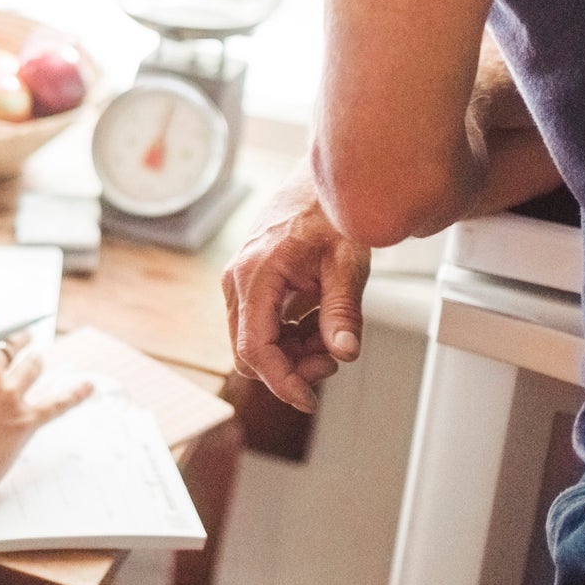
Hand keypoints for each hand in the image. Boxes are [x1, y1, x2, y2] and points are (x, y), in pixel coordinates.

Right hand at [0, 311, 92, 570]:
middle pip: (10, 344)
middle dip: (14, 342)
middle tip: (18, 342)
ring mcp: (9, 394)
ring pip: (33, 365)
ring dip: (34, 363)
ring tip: (35, 362)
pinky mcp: (26, 420)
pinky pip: (57, 402)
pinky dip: (75, 393)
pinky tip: (88, 386)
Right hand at [221, 168, 368, 413]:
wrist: (319, 183)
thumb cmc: (331, 214)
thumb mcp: (346, 263)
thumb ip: (343, 311)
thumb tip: (343, 353)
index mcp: (255, 275)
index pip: (256, 349)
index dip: (282, 381)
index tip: (309, 400)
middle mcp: (237, 281)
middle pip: (249, 353)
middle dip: (290, 368)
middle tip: (330, 358)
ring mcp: (239, 284)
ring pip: (254, 343)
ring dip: (291, 353)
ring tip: (329, 337)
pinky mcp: (249, 286)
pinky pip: (260, 327)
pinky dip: (288, 337)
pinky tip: (317, 324)